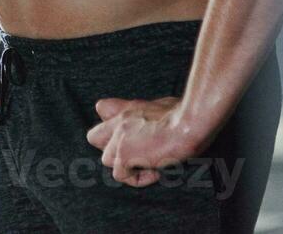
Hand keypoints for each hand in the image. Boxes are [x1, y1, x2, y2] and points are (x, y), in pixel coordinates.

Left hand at [85, 96, 203, 186]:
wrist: (188, 124)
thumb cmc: (184, 115)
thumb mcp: (162, 104)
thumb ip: (149, 110)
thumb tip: (152, 116)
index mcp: (128, 108)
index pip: (102, 108)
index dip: (112, 125)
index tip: (132, 135)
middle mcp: (118, 122)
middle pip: (94, 137)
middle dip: (111, 148)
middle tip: (136, 154)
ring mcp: (118, 138)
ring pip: (107, 160)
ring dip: (126, 166)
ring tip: (151, 164)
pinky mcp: (124, 155)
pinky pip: (120, 175)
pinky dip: (138, 178)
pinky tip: (156, 172)